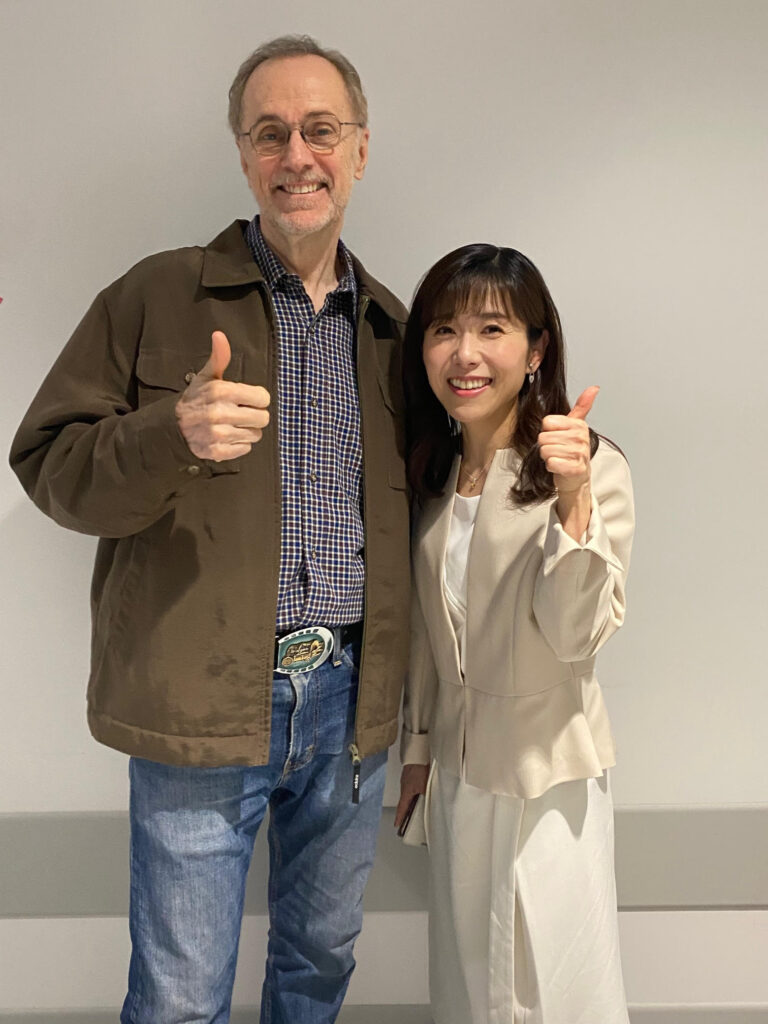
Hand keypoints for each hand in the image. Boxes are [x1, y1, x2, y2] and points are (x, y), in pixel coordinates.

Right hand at [176, 331, 270, 461]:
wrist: (173, 427)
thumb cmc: (196, 399)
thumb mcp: (206, 377)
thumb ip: (219, 357)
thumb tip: (219, 335)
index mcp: (221, 391)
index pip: (263, 398)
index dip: (257, 399)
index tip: (247, 400)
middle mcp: (220, 413)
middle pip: (263, 418)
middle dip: (254, 416)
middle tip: (240, 414)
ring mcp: (218, 434)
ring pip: (255, 435)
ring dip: (247, 431)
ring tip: (231, 426)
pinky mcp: (217, 451)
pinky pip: (245, 449)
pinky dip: (238, 445)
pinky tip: (226, 437)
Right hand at [394, 763, 429, 828]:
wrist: (418, 753)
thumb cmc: (420, 767)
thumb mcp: (426, 786)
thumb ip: (427, 796)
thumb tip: (431, 802)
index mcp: (406, 792)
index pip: (401, 808)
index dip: (399, 817)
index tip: (396, 825)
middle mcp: (404, 786)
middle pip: (404, 801)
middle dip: (405, 810)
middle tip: (405, 819)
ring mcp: (406, 780)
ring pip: (408, 793)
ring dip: (410, 801)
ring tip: (415, 807)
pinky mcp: (410, 774)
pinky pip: (410, 786)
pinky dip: (413, 792)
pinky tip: (420, 791)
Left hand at [538, 386, 597, 493]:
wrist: (576, 477)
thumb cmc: (571, 451)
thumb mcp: (574, 426)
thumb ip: (582, 407)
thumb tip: (594, 388)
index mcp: (579, 425)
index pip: (547, 423)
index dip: (547, 432)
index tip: (557, 437)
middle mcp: (581, 437)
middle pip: (544, 438)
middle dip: (546, 446)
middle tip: (557, 451)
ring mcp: (580, 453)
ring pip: (546, 451)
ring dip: (548, 457)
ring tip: (559, 459)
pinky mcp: (576, 468)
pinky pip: (552, 463)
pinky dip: (551, 467)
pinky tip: (560, 467)